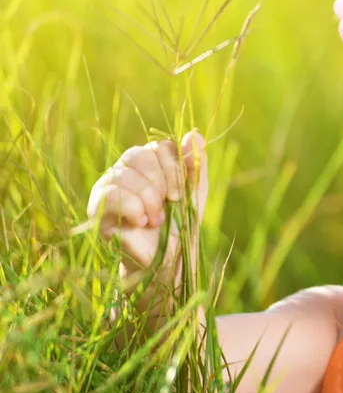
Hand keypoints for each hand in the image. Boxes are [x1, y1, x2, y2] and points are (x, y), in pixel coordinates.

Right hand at [86, 130, 207, 280]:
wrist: (166, 259)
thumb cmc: (180, 225)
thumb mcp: (194, 194)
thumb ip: (194, 165)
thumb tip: (195, 133)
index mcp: (150, 164)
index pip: (158, 146)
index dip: (173, 168)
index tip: (180, 194)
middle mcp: (126, 170)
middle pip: (138, 155)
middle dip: (160, 182)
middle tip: (169, 205)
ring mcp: (108, 187)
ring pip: (124, 174)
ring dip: (148, 200)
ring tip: (156, 220)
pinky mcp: (96, 207)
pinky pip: (109, 194)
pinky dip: (131, 208)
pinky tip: (141, 222)